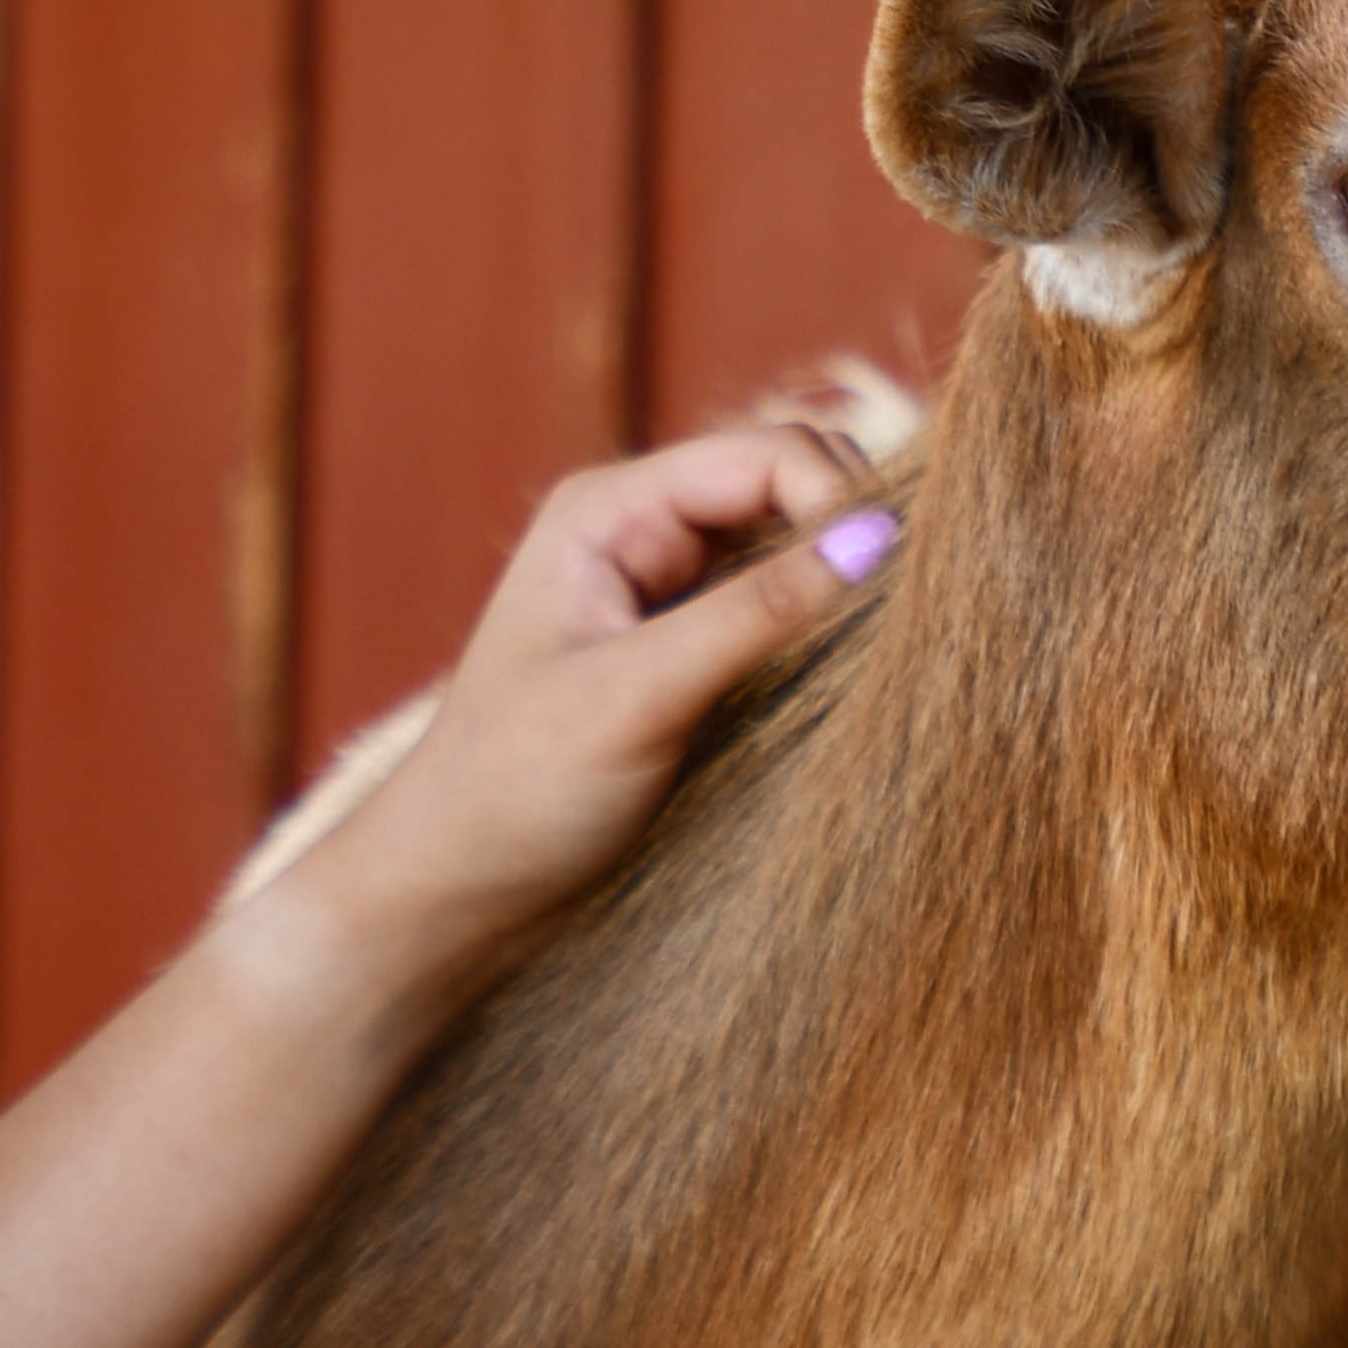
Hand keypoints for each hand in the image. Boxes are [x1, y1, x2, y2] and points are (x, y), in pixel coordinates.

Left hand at [266, 417, 895, 1021]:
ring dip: (840, 593)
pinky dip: (824, 637)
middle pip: (793, 488)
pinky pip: (785, 615)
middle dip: (847, 540)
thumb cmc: (514, 789)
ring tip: (878, 659)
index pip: (768, 455)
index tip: (890, 587)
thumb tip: (880, 540)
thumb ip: (755, 616)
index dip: (839, 503)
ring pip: (797, 554)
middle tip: (893, 628)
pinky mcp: (691, 654)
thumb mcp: (636, 699)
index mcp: (609, 509)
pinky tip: (843, 687)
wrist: (454, 892)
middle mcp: (642, 531)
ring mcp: (668, 592)